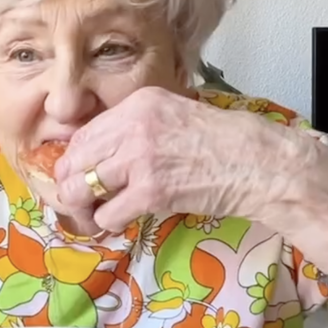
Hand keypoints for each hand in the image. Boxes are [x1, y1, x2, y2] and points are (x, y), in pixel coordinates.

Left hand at [55, 86, 304, 232]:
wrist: (257, 163)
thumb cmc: (220, 142)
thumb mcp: (171, 116)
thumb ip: (133, 129)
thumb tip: (98, 154)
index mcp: (136, 104)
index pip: (81, 136)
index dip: (73, 163)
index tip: (77, 178)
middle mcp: (132, 126)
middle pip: (73, 162)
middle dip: (70, 188)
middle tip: (81, 203)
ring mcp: (139, 158)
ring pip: (80, 189)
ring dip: (84, 210)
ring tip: (96, 216)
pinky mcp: (150, 191)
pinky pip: (106, 214)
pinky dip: (109, 223)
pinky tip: (122, 221)